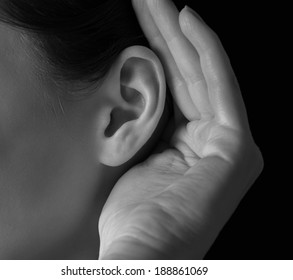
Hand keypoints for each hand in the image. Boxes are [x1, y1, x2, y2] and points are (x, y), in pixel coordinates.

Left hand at [98, 0, 262, 258]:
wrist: (143, 256)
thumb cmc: (133, 217)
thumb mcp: (133, 160)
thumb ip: (144, 125)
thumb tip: (135, 88)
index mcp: (190, 147)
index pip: (173, 87)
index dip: (157, 51)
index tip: (139, 20)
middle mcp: (214, 142)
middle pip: (187, 77)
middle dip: (167, 35)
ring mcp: (228, 144)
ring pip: (202, 75)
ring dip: (181, 34)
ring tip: (158, 0)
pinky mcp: (235, 146)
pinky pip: (217, 86)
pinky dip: (205, 50)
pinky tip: (187, 19)